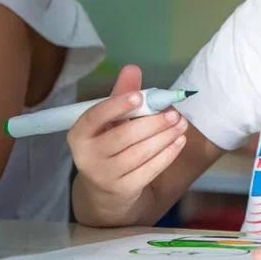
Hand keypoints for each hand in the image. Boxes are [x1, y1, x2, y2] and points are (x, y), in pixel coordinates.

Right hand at [68, 65, 187, 219]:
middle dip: (152, 123)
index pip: (94, 117)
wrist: (104, 191)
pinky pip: (149, 170)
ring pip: (139, 154)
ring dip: (164, 137)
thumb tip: (132, 68)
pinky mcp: (123, 190)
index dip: (116, 106)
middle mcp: (87, 156)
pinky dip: (167, 154)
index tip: (139, 96)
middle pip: (123, 136)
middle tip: (174, 113)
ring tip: (181, 124)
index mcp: (79, 134)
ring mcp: (104, 176)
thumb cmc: (109, 144)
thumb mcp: (111, 119)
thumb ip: (122, 94)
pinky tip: (178, 141)